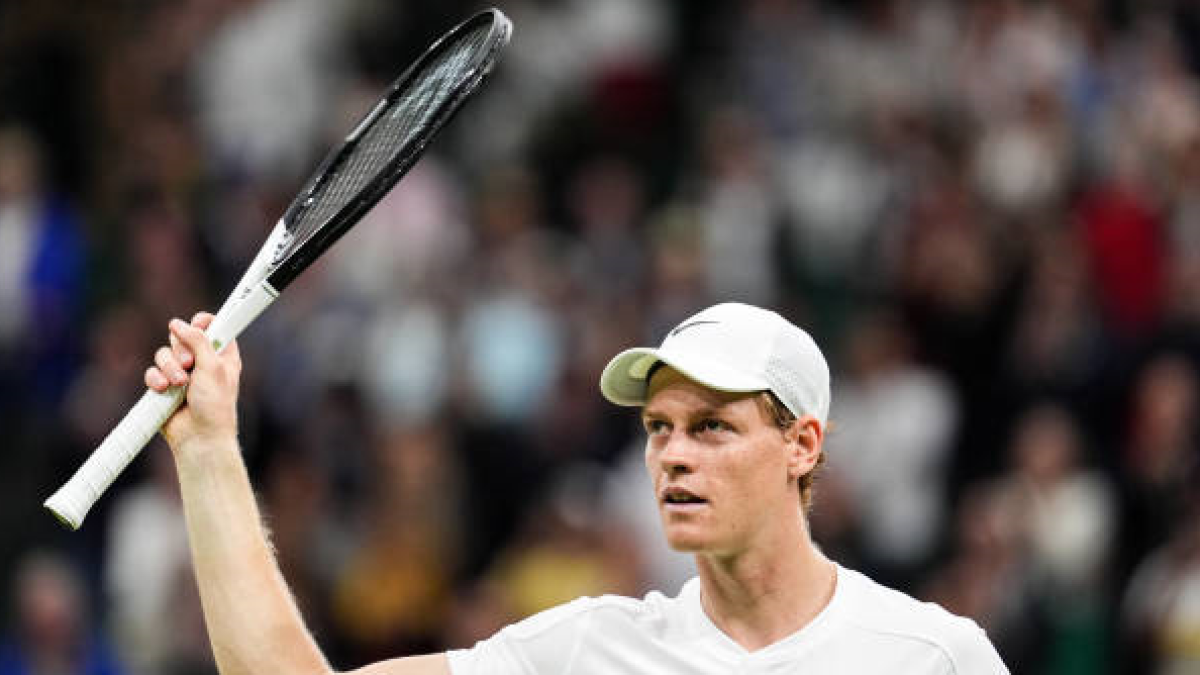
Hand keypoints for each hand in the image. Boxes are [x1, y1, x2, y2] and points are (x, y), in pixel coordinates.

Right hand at [145, 312, 241, 455]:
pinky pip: (152, 371)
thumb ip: (198, 340)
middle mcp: (201, 362)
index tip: (197, 324)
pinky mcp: (164, 386)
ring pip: (163, 354)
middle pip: (182, 337)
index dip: (203, 322)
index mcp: (221, 355)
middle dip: (180, 349)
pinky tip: (163, 390)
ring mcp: (181, 374)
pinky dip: (156, 379)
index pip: (212, 327)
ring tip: (179, 384)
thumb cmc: (214, 405)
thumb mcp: (213, 367)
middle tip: (188, 364)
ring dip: (168, 367)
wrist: (198, 436)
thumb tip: (178, 323)